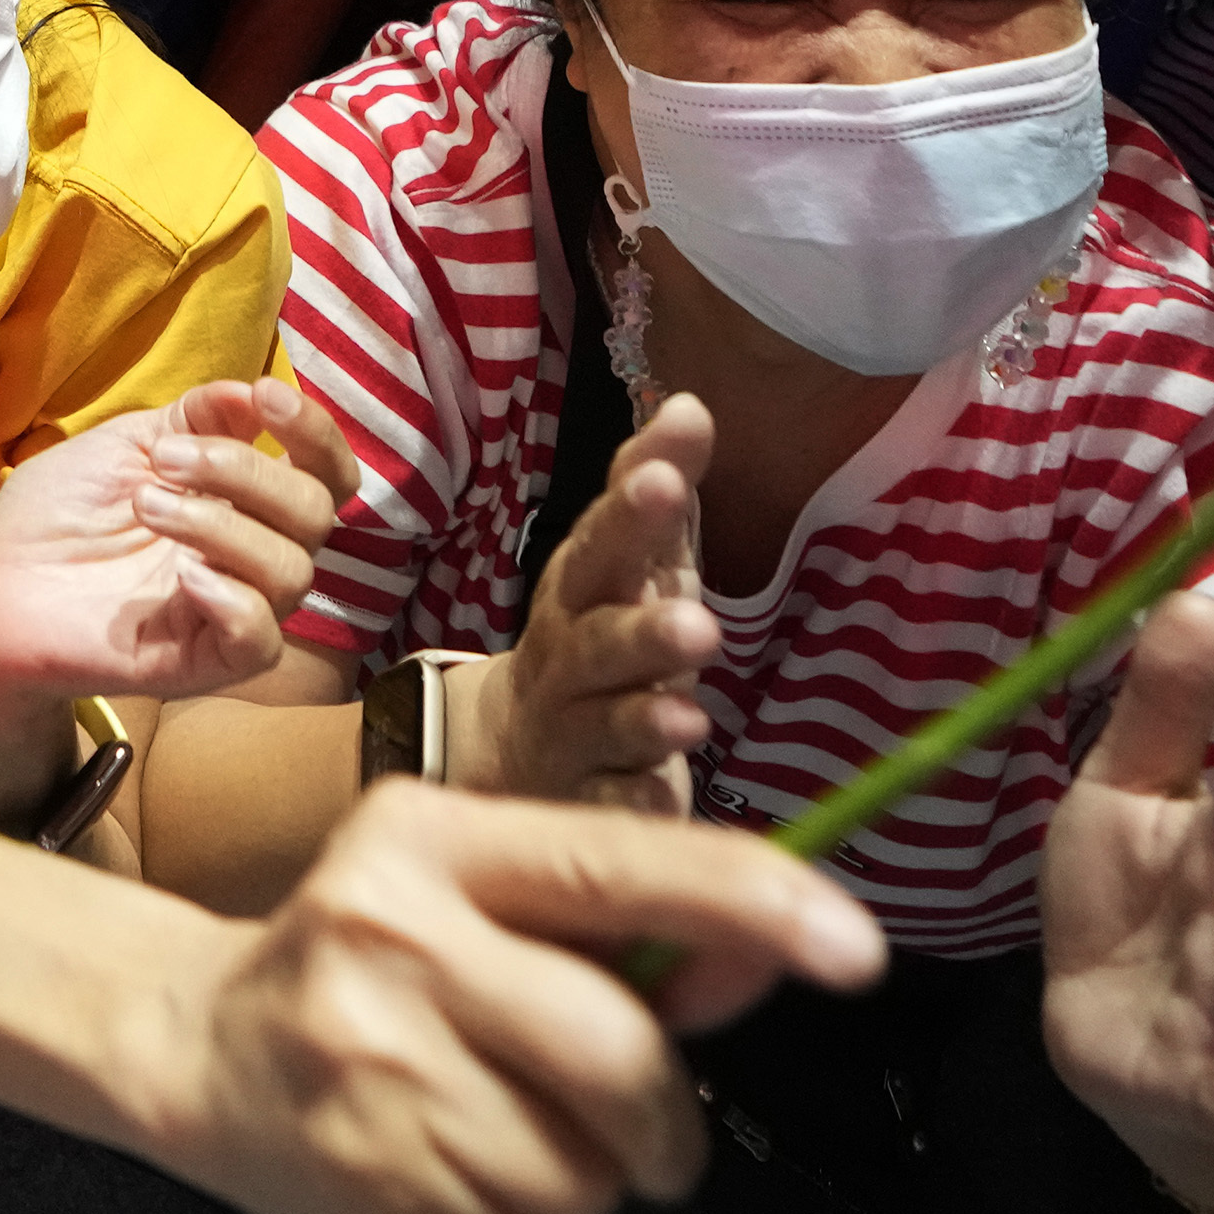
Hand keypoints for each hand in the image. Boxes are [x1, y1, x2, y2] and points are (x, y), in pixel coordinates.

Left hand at [0, 378, 357, 760]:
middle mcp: (250, 556)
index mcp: (244, 501)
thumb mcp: (124, 445)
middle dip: (247, 472)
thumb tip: (253, 392)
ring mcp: (229, 611)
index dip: (315, 431)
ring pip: (292, 572)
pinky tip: (184, 575)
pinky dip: (235, 602)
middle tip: (166, 461)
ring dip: (222, 525)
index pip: (324, 472)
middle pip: (315, 514)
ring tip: (146, 505)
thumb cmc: (61, 513)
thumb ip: (193, 420)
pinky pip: (260, 641)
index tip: (266, 396)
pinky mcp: (202, 662)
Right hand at [178, 777, 884, 1213]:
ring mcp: (374, 1068)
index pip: (619, 866)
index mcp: (430, 841)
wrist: (190, 1044)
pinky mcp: (372, 1187)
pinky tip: (456, 1182)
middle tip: (643, 1138)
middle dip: (662, 1120)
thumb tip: (784, 938)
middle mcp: (392, 939)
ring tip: (497, 1136)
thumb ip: (626, 921)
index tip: (856, 947)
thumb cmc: (368, 964)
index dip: (750, 904)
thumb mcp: (474, 894)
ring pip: (584, 1170)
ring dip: (583, 1178)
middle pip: (618, 1055)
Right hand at [452, 394, 717, 808]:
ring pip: (607, 727)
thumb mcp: (626, 561)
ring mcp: (574, 735)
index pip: (603, 545)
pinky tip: (664, 801)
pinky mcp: (590, 805)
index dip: (631, 515)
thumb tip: (690, 403)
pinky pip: (611, 809)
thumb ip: (654, 485)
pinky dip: (635, 805)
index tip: (665, 479)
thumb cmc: (595, 636)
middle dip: (643, 632)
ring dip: (646, 720)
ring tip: (691, 717)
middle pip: (599, 642)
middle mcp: (569, 660)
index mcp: (582, 591)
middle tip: (698, 626)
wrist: (515, 749)